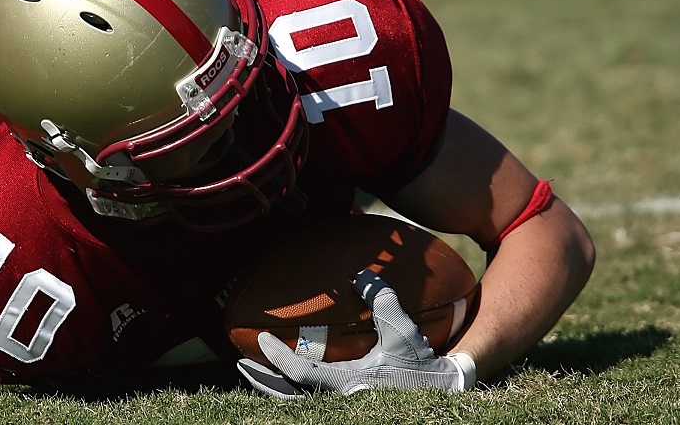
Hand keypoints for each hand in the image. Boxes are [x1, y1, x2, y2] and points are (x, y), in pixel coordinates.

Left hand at [236, 269, 475, 399]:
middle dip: (263, 381)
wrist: (439, 391)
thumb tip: (362, 274)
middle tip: (240, 363)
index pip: (301, 373)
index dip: (278, 359)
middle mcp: (339, 399)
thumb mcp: (403, 332)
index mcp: (347, 385)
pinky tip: (285, 375)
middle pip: (288, 395)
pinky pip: (310, 397)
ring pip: (297, 399)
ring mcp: (341, 404)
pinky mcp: (346, 403)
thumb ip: (383, 302)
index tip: (262, 342)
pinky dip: (293, 387)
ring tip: (256, 368)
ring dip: (274, 385)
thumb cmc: (419, 365)